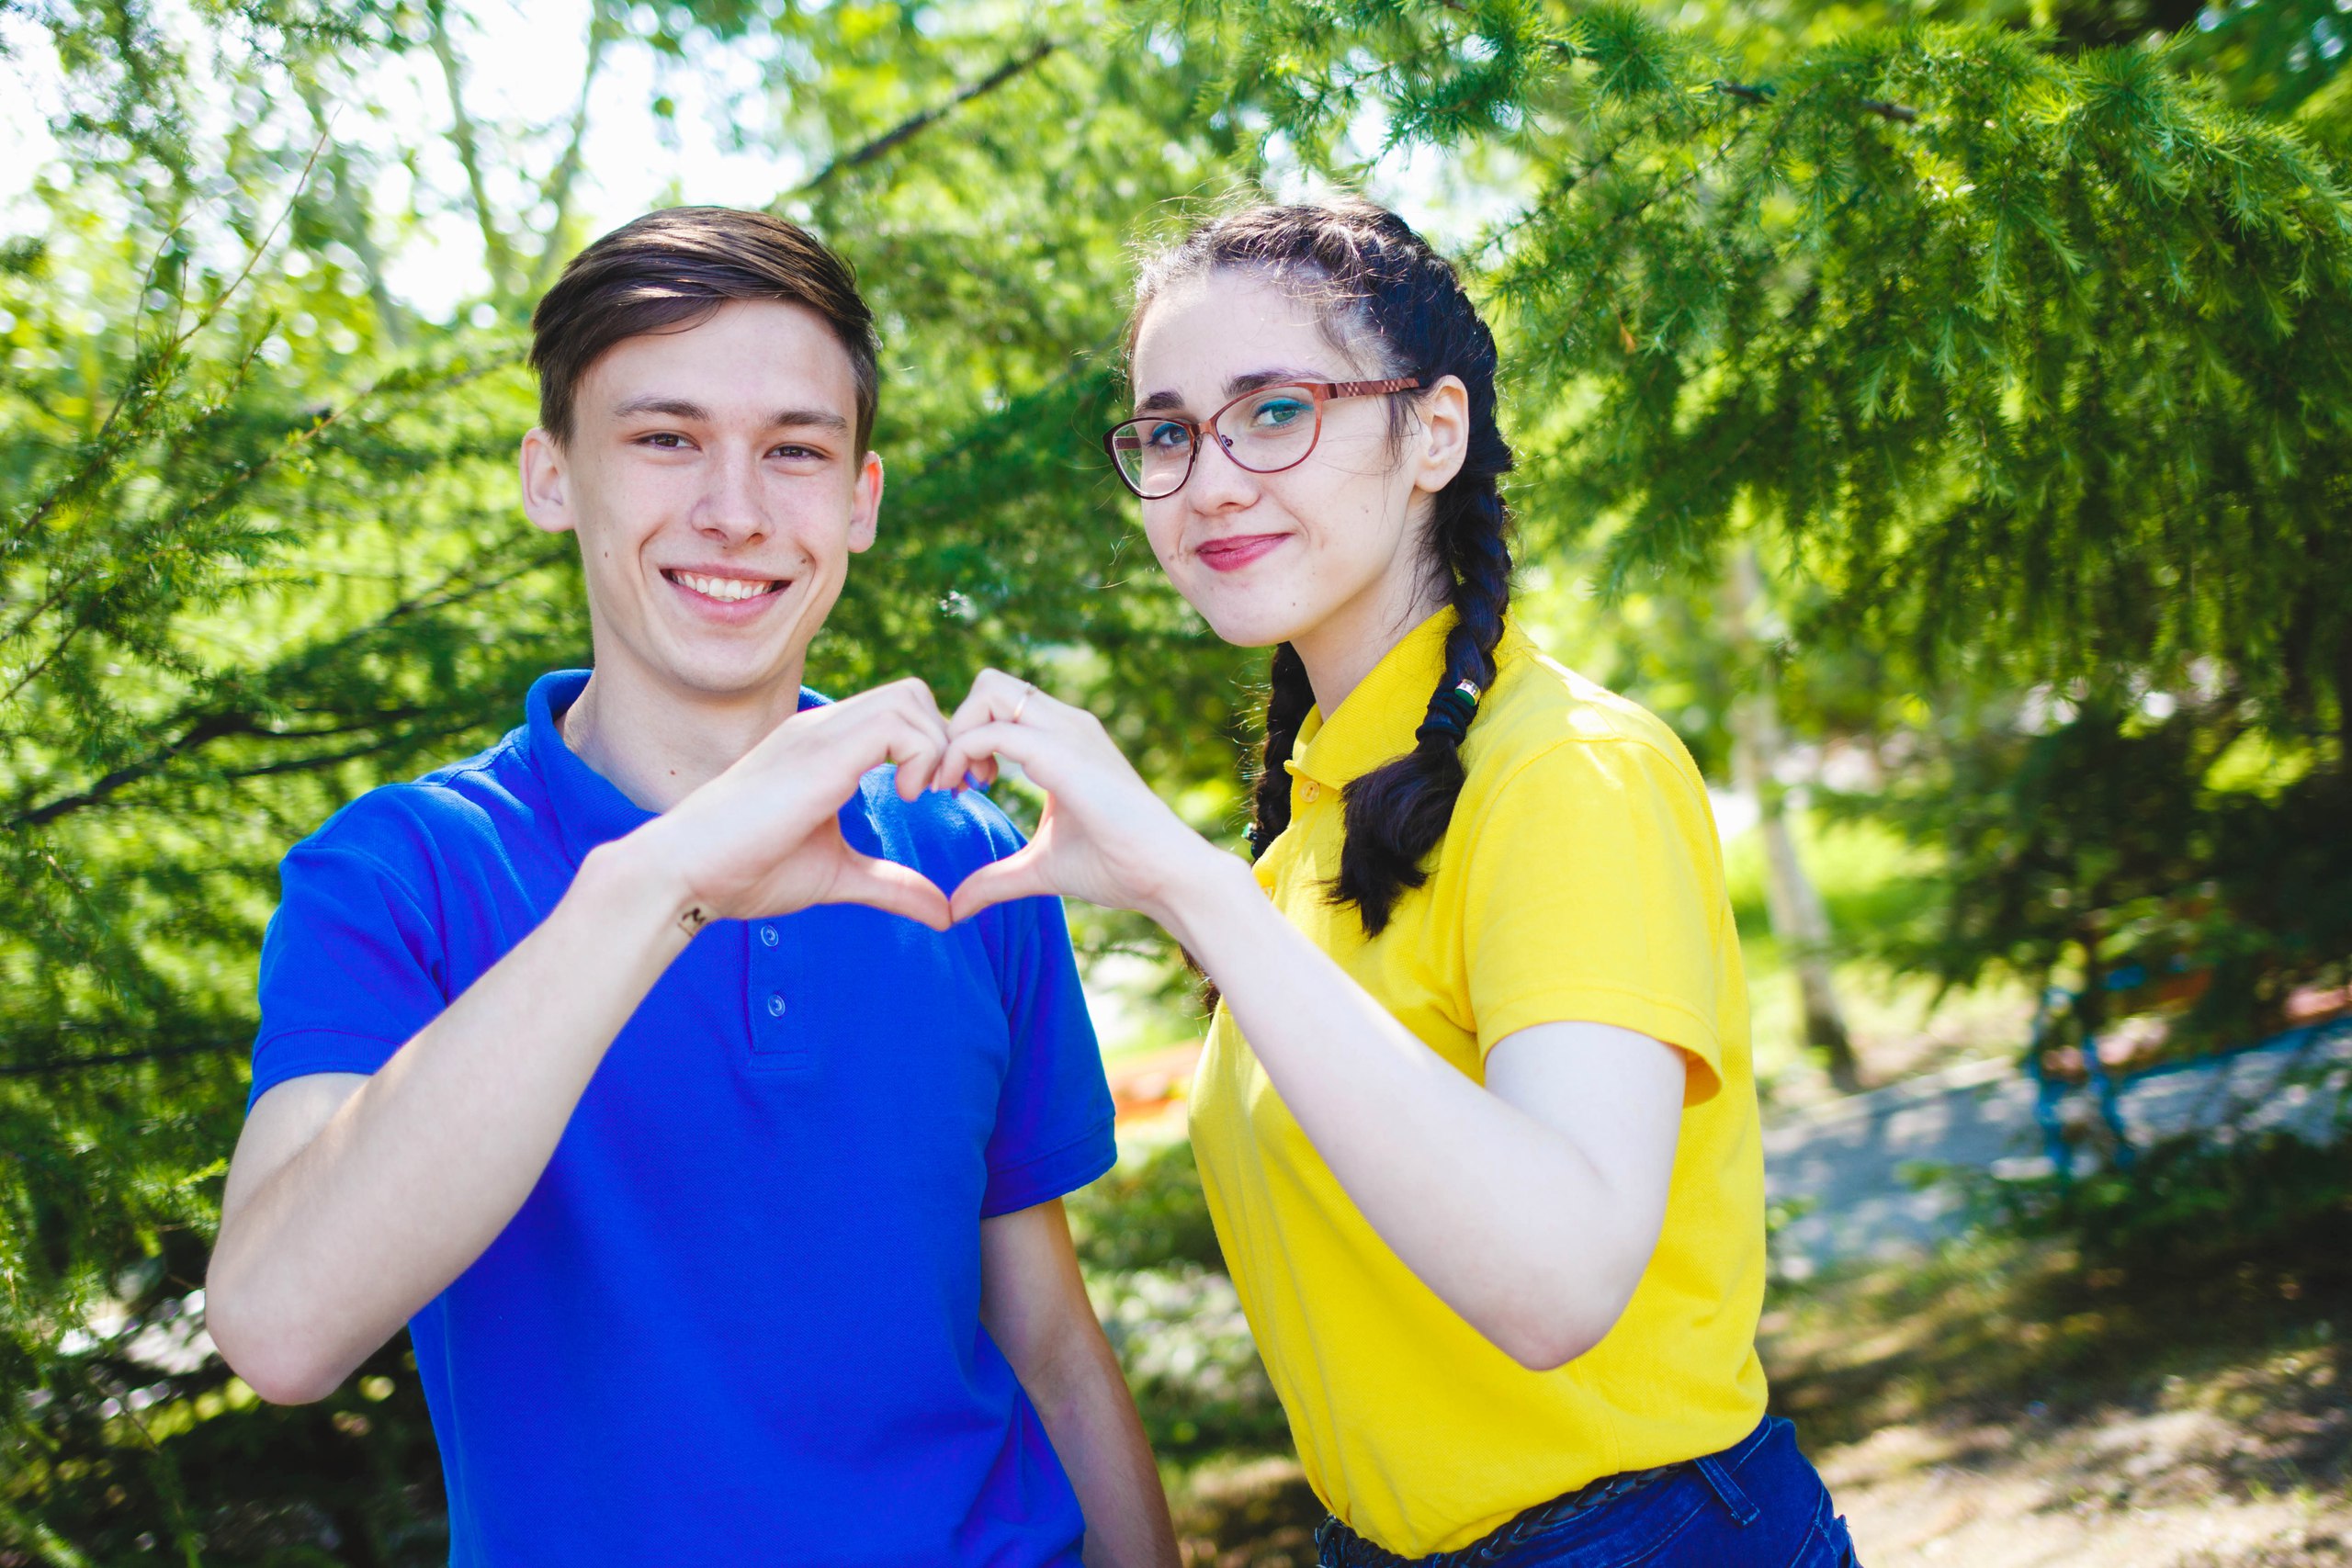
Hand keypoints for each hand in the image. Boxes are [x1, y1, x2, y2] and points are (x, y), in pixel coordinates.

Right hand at [630, 677, 953, 930]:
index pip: (901, 710)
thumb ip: (891, 886)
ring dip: (935, 748)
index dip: (936, 748)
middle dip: (947, 741)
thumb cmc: (747, 871)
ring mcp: (820, 734)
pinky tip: (903, 797)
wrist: (684, 872)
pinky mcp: (820, 753)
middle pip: (914, 694)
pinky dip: (920, 756)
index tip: (946, 796)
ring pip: (911, 698)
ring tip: (920, 797)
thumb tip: (944, 914)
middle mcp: (824, 728)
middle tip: (947, 794)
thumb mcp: (837, 877)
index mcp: (826, 746)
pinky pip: (897, 723)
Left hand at [931, 669, 1229, 925]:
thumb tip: (955, 909)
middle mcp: (1066, 724)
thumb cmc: (1115, 867)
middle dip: (956, 724)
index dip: (966, 738)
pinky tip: (967, 792)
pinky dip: (962, 753)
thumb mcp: (1040, 868)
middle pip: (989, 682)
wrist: (1164, 875)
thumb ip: (996, 879)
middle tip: (958, 781)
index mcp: (1063, 739)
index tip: (963, 789)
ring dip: (956, 733)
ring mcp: (1067, 732)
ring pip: (988, 689)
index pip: (998, 703)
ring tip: (960, 785)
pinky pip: (994, 730)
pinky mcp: (1062, 754)